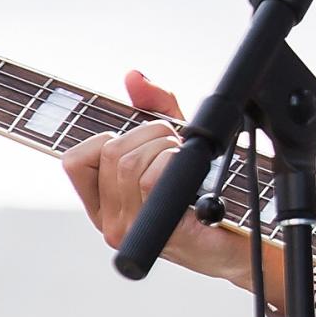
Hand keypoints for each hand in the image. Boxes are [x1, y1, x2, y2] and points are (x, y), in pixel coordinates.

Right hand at [63, 70, 253, 283]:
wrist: (241, 239)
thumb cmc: (206, 193)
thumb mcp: (174, 140)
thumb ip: (153, 107)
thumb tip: (134, 77)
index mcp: (103, 203)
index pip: (73, 161)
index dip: (104, 137)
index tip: (136, 138)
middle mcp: (109, 220)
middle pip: (109, 152)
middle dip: (150, 133)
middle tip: (175, 144)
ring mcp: (131, 230)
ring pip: (128, 163)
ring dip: (166, 146)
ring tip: (185, 159)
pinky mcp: (157, 233)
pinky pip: (150, 180)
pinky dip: (175, 163)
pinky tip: (193, 176)